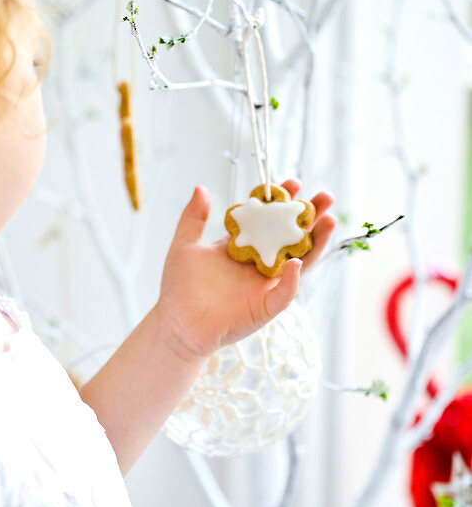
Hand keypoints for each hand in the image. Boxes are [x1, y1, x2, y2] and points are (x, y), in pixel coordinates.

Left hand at [155, 180, 335, 361]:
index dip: (282, 202)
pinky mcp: (266, 307)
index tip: (292, 183)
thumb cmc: (180, 287)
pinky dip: (292, 279)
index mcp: (245, 245)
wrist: (177, 324)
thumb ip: (194, 218)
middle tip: (325, 197)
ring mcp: (266, 285)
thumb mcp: (185, 246)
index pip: (269, 219)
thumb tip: (201, 188)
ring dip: (316, 243)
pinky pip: (285, 293)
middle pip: (293, 237)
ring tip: (328, 220)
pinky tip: (296, 262)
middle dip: (310, 217)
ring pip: (300, 261)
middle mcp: (261, 262)